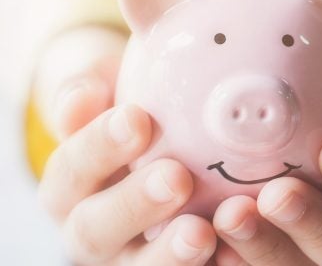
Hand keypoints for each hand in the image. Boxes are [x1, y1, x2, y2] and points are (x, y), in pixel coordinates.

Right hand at [36, 27, 216, 264]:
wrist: (162, 148)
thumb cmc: (135, 116)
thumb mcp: (108, 94)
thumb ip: (89, 91)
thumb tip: (82, 95)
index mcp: (68, 187)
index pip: (71, 170)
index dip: (99, 147)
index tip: (136, 117)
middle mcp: (90, 230)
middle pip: (94, 230)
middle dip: (134, 205)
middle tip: (176, 178)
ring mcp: (130, 258)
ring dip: (168, 254)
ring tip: (201, 232)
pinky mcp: (171, 265)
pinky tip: (233, 252)